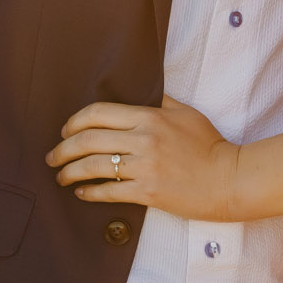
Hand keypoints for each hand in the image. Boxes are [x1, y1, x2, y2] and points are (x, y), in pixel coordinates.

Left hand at [48, 96, 247, 221]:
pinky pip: (109, 192)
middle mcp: (143, 140)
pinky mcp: (149, 192)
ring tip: (60, 176)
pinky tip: (81, 193)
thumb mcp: (186, 113)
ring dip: (70, 172)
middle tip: (52, 157)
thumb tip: (140, 90)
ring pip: (93, 167)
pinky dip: (89, 192)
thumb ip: (160, 101)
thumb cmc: (210, 145)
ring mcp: (145, 167)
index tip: (65, 131)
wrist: (229, 179)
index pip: (98, 113)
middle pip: (88, 140)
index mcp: (150, 117)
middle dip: (63, 149)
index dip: (74, 122)